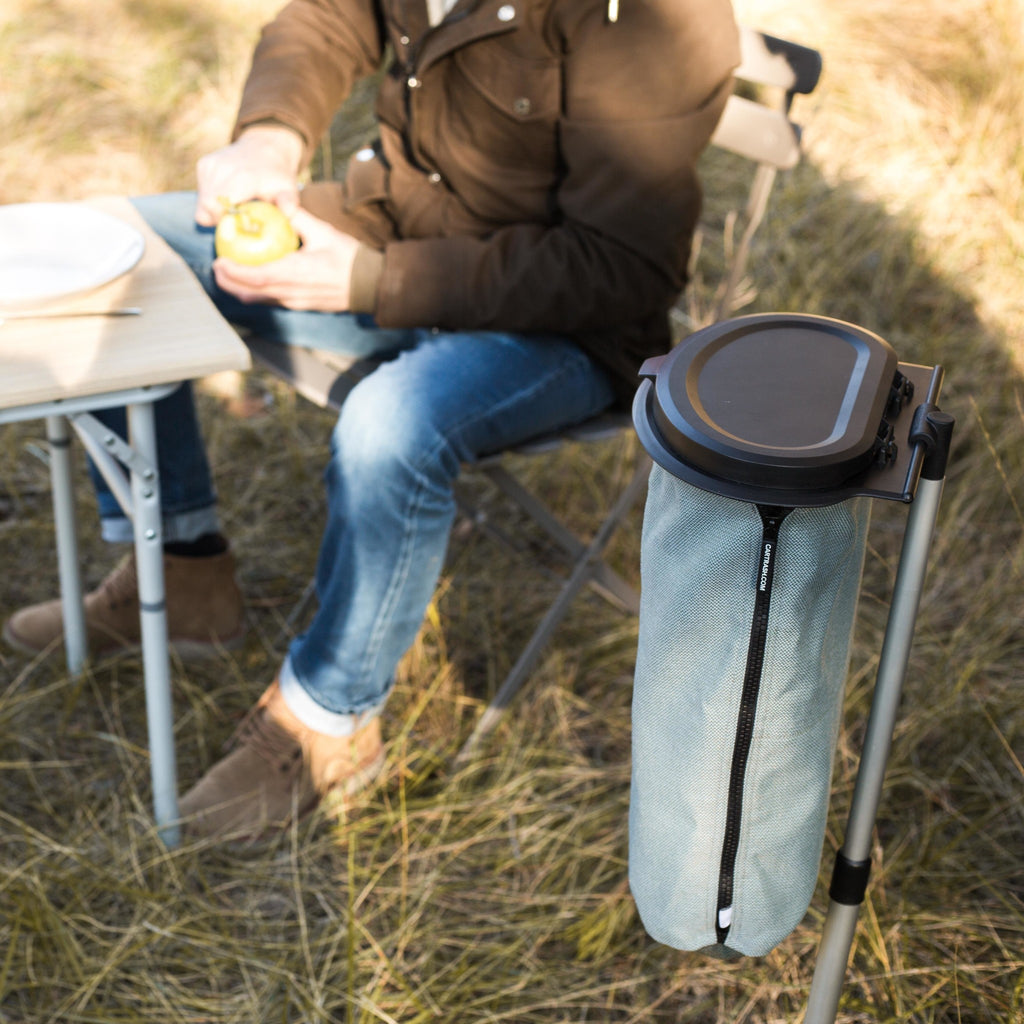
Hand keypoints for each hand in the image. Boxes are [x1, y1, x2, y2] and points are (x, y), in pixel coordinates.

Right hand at [195, 125, 304, 227]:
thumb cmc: (277, 177)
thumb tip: (288, 212)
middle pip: (207, 208)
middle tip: (237, 218)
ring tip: (235, 205)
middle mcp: (222, 169)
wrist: (265, 148)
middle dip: (220, 219)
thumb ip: (288, 203)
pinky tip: (228, 194)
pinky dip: (211, 199)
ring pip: (202, 203)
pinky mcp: (203, 164)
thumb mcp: (288, 190)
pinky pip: (201, 194)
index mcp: (242, 178)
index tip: (240, 224)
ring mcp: (210, 165)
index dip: (225, 222)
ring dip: (216, 210)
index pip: (218, 208)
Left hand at [212, 203, 361, 311]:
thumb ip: (298, 217)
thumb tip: (277, 202)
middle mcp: (292, 293)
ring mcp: (296, 302)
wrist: (370, 284)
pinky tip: (255, 279)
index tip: (219, 261)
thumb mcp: (324, 232)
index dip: (233, 272)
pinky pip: (272, 300)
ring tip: (230, 274)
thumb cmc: (349, 258)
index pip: (256, 277)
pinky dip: (257, 291)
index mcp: (295, 274)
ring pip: (260, 299)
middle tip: (217, 268)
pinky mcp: (300, 305)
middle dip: (229, 283)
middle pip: (251, 293)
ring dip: (241, 289)